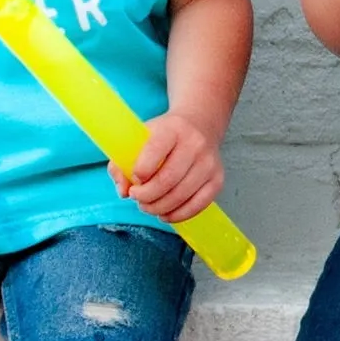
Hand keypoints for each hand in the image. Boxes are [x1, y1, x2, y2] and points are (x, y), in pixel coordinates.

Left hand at [106, 112, 222, 223]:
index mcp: (172, 129)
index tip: (134, 180)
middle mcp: (194, 144)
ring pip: (181, 196)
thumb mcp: (140, 138)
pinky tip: (165, 214)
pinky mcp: (217, 180)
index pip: (154, 152)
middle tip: (137, 198)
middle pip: (167, 180)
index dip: (139, 173)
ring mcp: (208, 163)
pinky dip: (177, 215)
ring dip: (159, 208)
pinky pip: (197, 205)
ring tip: (148, 207)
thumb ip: (122, 164)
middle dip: (146, 196)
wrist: (200, 125)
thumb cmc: (164, 136)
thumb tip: (123, 192)